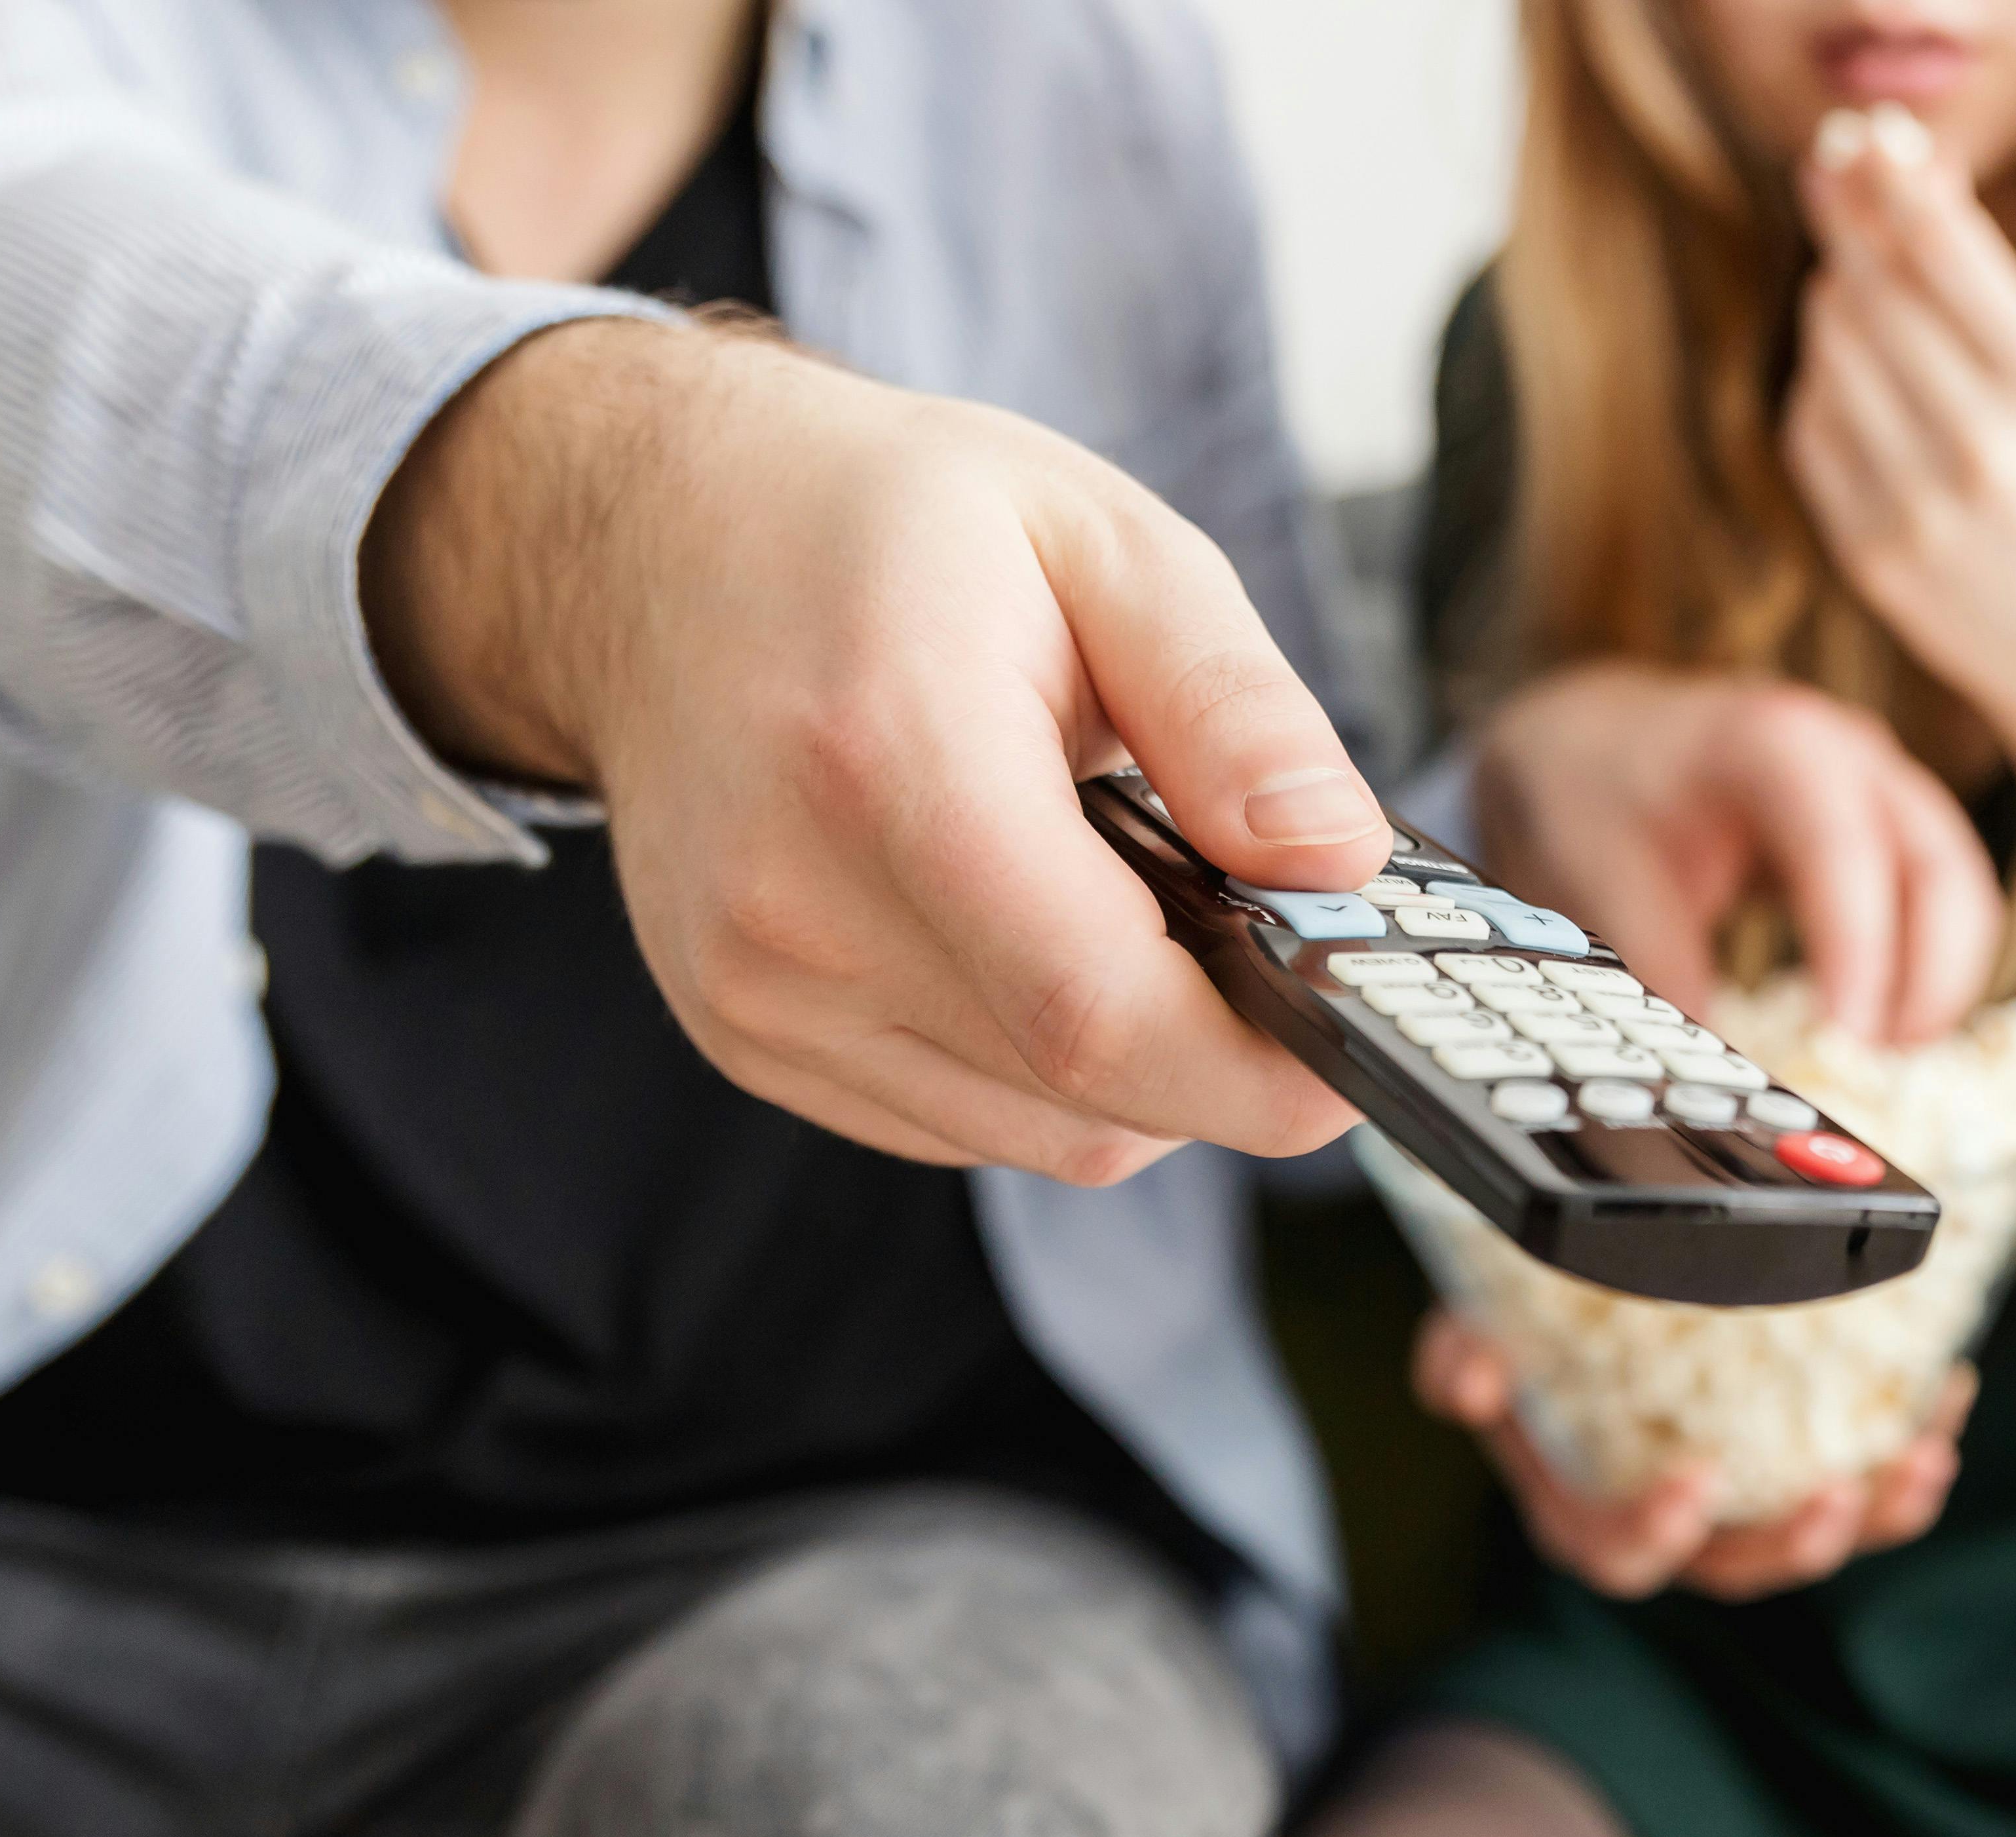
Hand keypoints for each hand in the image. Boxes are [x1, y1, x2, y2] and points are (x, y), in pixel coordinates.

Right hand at [364, 318, 1388, 1182]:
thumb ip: (1233, 705)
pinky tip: (1040, 935)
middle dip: (1224, 1059)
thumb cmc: (884, 524)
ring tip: (1141, 912)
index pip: (1094, 1010)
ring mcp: (755, 991)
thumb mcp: (1100, 540)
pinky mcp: (747, 1037)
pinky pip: (962, 1121)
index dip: (1258, 1067)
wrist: (655, 541)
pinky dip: (1044, 1067)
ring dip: (1137, 1066)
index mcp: (887, 758)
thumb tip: (1340, 861)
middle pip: (1080, 1094)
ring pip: (1037, 1133)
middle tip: (1283, 954)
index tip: (1360, 1046)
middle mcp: (793, 907)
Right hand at [1414, 1309, 1974, 1602]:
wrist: (1577, 1304)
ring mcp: (1744, 1504)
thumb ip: (1460, 1355)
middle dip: (1795, 1546)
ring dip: (1878, 1512)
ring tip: (1923, 1457)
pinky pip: (1867, 1480)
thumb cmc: (1522, 1331)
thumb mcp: (1473, 1332)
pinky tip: (1948, 1394)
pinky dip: (1910, 1449)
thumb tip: (1470, 1380)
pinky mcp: (1802, 1465)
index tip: (1697, 1483)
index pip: (1620, 1554)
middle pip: (1738, 1570)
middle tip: (1839, 1497)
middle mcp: (1673, 1526)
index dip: (1658, 1533)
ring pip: (1816, 1536)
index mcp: (1586, 1511)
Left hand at [1473, 661, 2001, 1045]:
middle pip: (1940, 870)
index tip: (1846, 1038)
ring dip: (1938, 983)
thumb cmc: (1601, 789)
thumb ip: (1659, 963)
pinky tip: (1880, 1031)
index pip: (1844, 848)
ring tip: (1881, 1063)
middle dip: (1929, 979)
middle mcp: (1853, 758)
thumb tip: (1707, 1067)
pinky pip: (1941, 905)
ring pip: (1958, 891)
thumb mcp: (1603, 872)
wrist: (1597, 739)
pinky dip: (1926, 971)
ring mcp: (1884, 791)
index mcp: (1778, 744)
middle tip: (1877, 1066)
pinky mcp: (1891, 834)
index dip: (1858, 948)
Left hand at [1782, 108, 2015, 755]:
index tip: (1862, 141)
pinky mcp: (1868, 551)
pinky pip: (1811, 431)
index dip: (1888, 179)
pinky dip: (1822, 387)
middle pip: (1871, 290)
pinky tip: (1852, 378)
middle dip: (1847, 224)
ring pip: (1830, 353)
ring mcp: (1917, 504)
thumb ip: (1987, 287)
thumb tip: (1910, 173)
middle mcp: (1982, 443)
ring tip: (1860, 289)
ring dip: (1835, 304)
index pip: (1940, 245)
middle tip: (1832, 178)